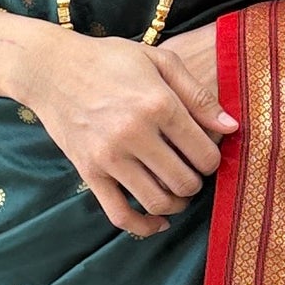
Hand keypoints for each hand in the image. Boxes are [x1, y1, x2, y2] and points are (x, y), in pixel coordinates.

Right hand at [21, 24, 235, 237]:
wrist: (52, 68)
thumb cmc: (110, 59)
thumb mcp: (159, 61)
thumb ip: (198, 95)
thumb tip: (233, 128)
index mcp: (158, 104)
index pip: (204, 154)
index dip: (213, 161)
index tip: (206, 156)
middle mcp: (135, 133)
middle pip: (185, 182)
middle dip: (196, 182)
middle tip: (192, 172)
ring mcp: (110, 157)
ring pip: (157, 202)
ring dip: (176, 204)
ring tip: (177, 192)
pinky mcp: (89, 172)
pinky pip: (120, 214)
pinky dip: (144, 226)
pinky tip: (158, 221)